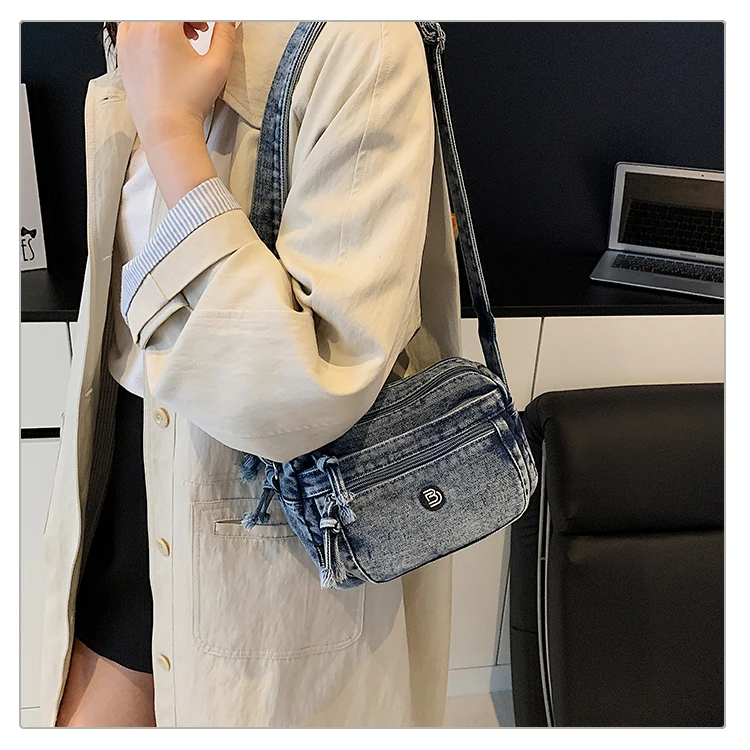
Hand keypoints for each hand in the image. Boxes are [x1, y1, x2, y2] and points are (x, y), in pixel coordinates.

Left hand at [116, 22, 236, 147]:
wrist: (166, 129)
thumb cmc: (188, 103)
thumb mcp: (217, 66)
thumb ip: (225, 35)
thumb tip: (227, 21)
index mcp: (161, 26)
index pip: (185, 9)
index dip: (201, 17)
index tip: (209, 26)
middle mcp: (139, 29)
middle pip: (166, 10)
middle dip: (186, 16)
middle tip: (201, 29)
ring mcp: (127, 40)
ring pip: (148, 15)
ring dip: (167, 20)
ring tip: (183, 39)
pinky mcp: (122, 53)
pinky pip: (133, 26)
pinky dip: (150, 29)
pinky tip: (165, 48)